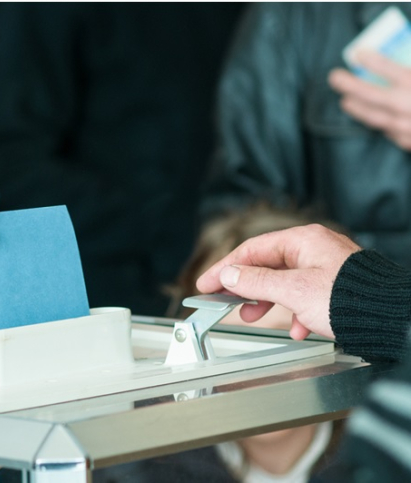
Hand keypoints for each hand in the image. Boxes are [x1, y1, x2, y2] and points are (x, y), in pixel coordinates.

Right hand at [196, 224, 360, 339]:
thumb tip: (229, 275)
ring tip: (254, 316)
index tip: (206, 283)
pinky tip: (295, 328)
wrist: (392, 319)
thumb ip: (256, 282)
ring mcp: (326, 268)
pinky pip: (305, 296)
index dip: (224, 268)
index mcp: (303, 240)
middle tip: (224, 301)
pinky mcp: (335, 287)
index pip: (251, 250)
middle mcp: (314, 249)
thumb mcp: (293, 291)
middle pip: (266, 265)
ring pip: (284, 282)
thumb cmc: (351, 299)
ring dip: (266, 301)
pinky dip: (294, 312)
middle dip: (245, 287)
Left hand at [328, 51, 410, 150]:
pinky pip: (389, 133)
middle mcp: (410, 106)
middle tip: (334, 77)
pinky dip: (378, 124)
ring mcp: (408, 127)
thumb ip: (409, 72)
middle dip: (351, 85)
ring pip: (375, 118)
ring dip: (357, 109)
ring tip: (345, 101)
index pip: (392, 70)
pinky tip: (370, 118)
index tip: (359, 53)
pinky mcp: (410, 142)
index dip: (373, 61)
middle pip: (373, 95)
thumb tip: (401, 59)